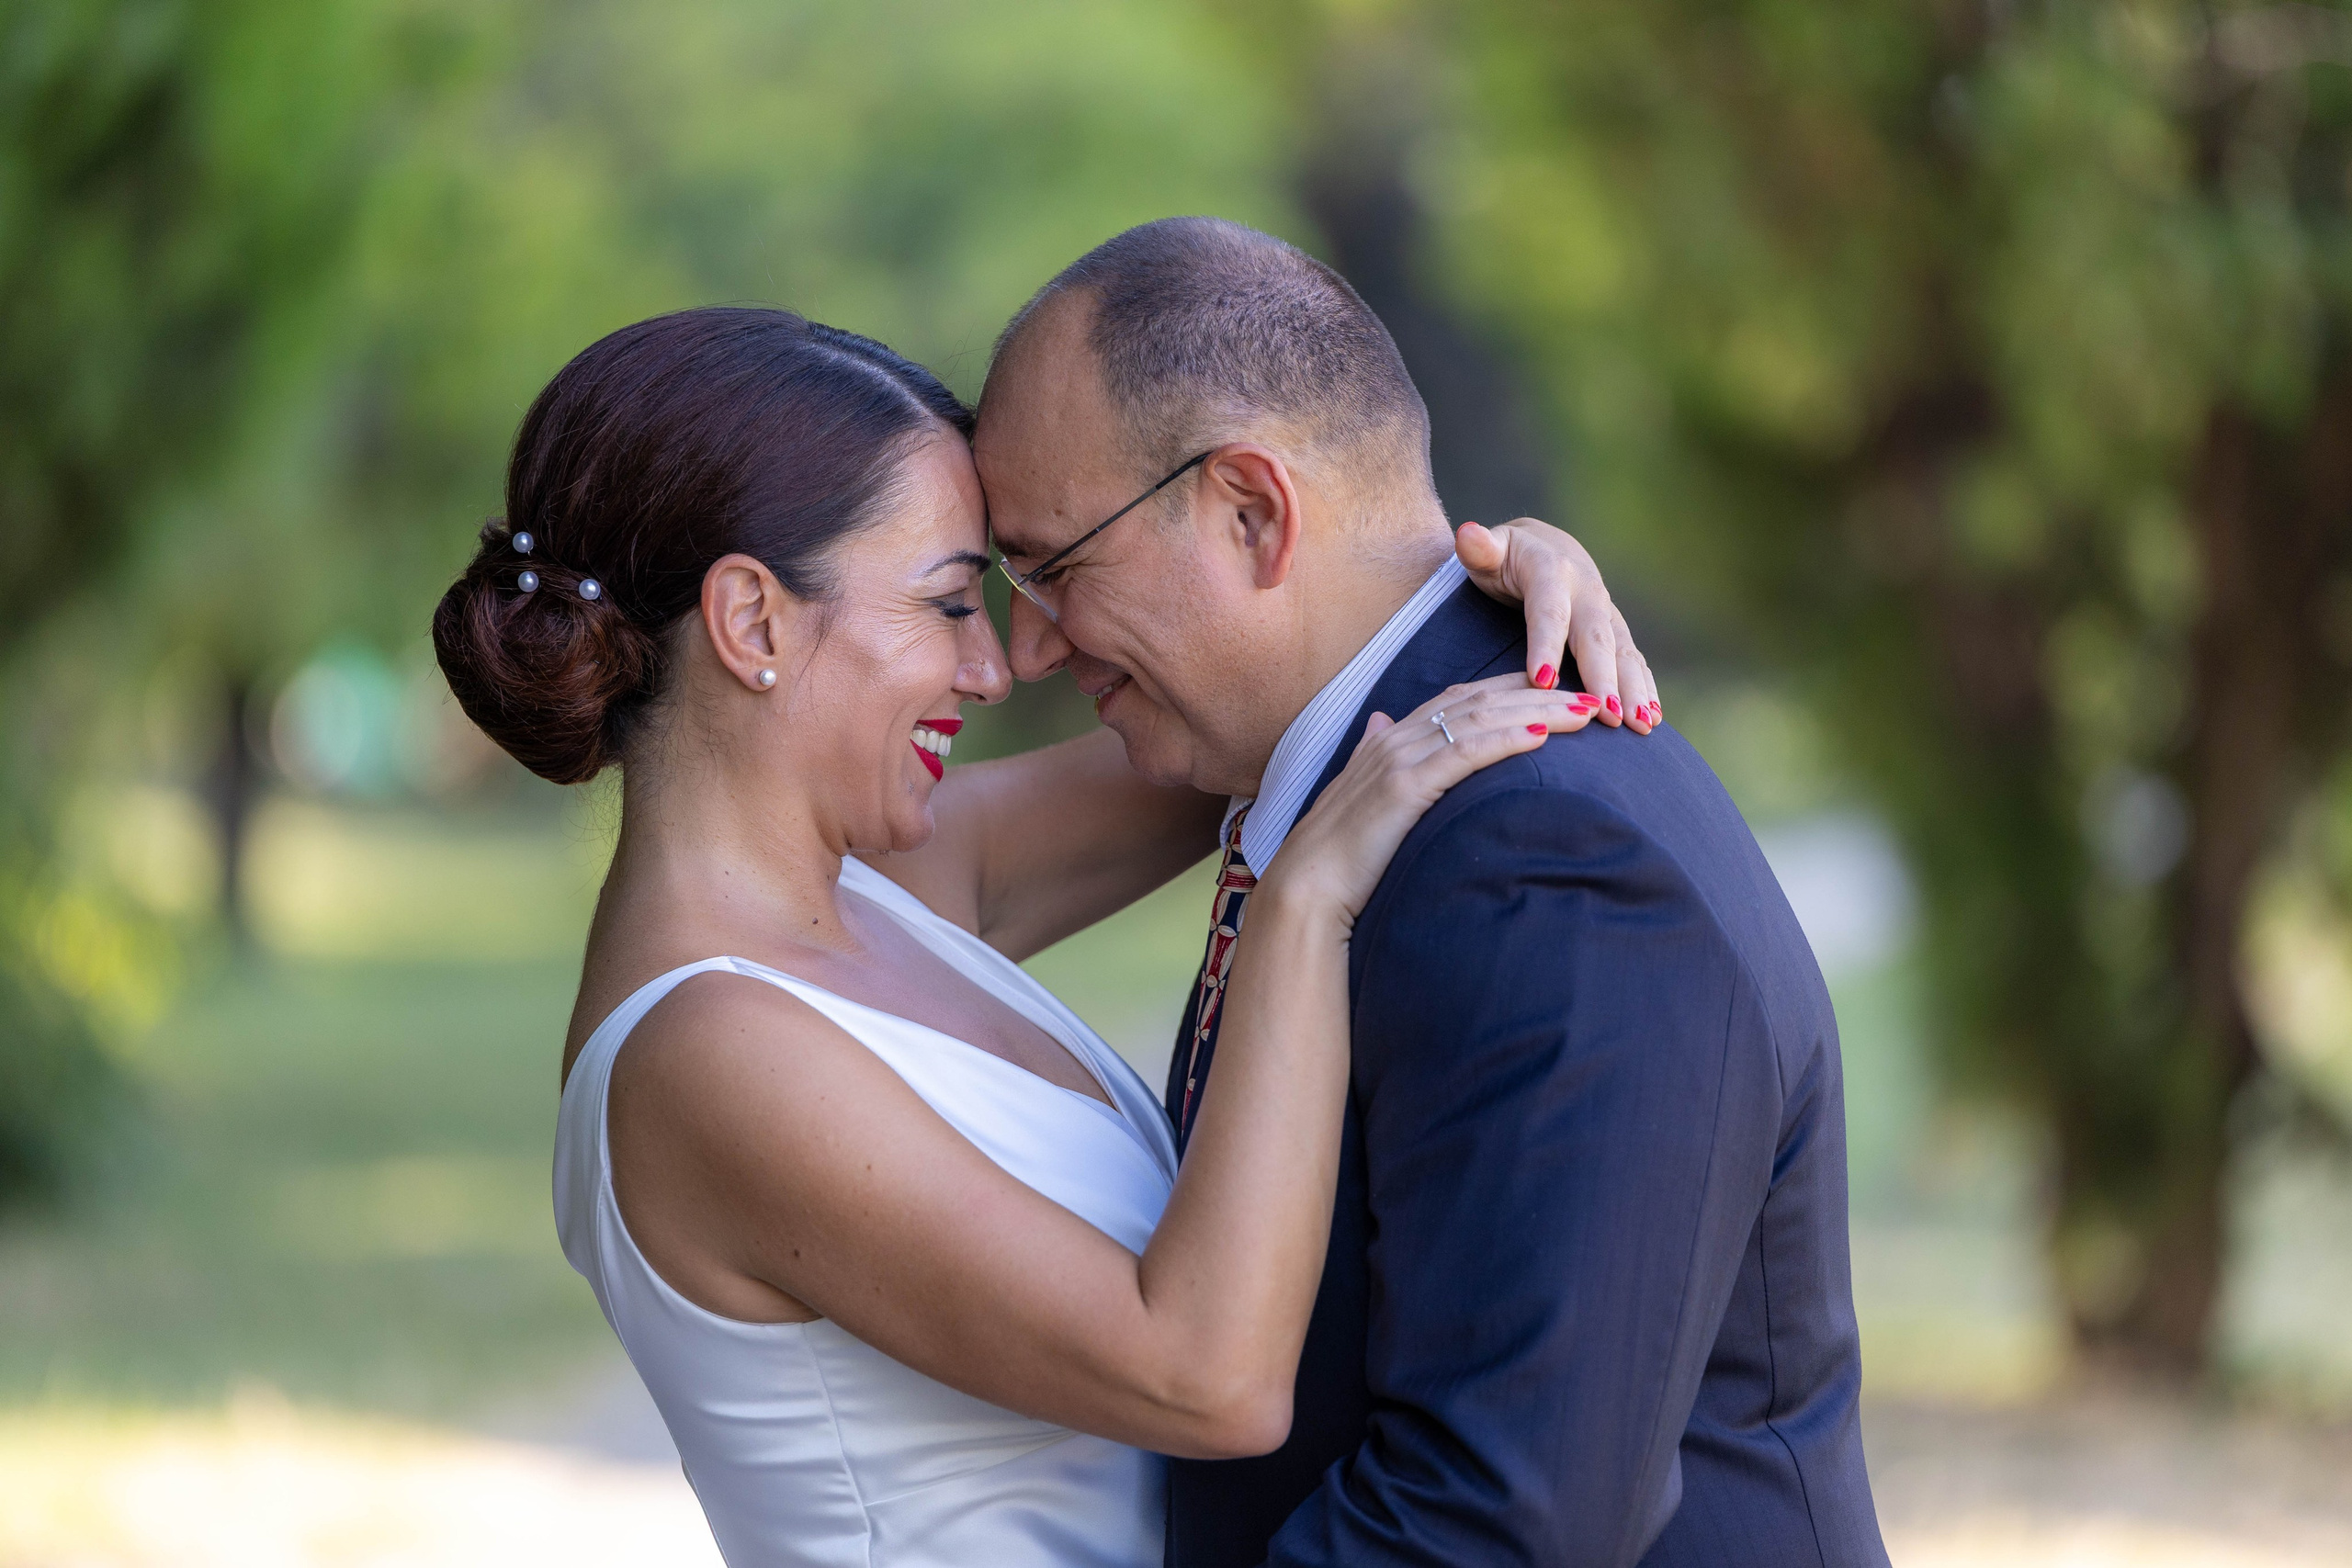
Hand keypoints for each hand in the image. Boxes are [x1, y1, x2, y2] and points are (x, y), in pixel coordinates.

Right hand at [1263, 676, 1603, 925]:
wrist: (1306, 889)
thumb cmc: (1338, 855)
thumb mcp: (1359, 795)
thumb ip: (1372, 755)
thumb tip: (1379, 723)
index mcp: (1389, 739)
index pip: (1463, 697)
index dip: (1514, 686)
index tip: (1559, 685)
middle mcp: (1396, 738)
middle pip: (1482, 699)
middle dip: (1541, 690)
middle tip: (1593, 691)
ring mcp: (1399, 759)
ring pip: (1482, 718)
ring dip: (1540, 708)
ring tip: (1586, 708)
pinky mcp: (1405, 788)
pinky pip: (1466, 753)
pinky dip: (1507, 738)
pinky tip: (1544, 732)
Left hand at [1454, 518, 1661, 732]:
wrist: (1543, 544)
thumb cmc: (1505, 557)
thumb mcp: (1488, 550)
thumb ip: (1479, 549)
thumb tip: (1469, 533)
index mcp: (1551, 571)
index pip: (1549, 611)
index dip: (1546, 645)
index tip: (1543, 681)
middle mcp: (1586, 590)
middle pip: (1596, 637)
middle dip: (1605, 677)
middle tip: (1609, 715)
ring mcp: (1604, 611)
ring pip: (1623, 651)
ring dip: (1635, 688)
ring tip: (1642, 724)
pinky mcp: (1614, 628)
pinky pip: (1632, 658)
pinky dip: (1645, 686)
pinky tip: (1653, 717)